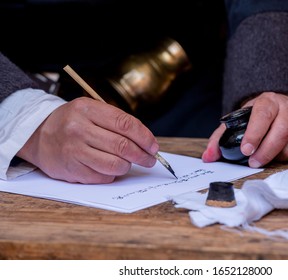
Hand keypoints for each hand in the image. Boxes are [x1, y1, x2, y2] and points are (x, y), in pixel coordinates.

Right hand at [17, 97, 158, 182]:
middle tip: (150, 159)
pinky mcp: (71, 169)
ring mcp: (74, 150)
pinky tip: (110, 169)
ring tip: (128, 163)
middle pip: (123, 146)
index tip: (153, 146)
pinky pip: (103, 177)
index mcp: (87, 109)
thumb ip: (116, 122)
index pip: (125, 124)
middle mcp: (79, 129)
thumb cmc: (72, 123)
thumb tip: (146, 142)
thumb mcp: (90, 110)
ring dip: (128, 166)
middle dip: (143, 155)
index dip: (145, 137)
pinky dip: (112, 175)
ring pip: (115, 164)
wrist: (38, 136)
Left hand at [202, 92, 287, 166]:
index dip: (254, 134)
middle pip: (281, 132)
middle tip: (254, 163)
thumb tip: (208, 157)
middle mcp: (287, 108)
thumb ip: (221, 138)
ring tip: (267, 158)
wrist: (278, 106)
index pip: (262, 116)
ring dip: (279, 157)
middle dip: (266, 151)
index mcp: (267, 102)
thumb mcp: (237, 122)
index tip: (246, 150)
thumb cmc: (256, 117)